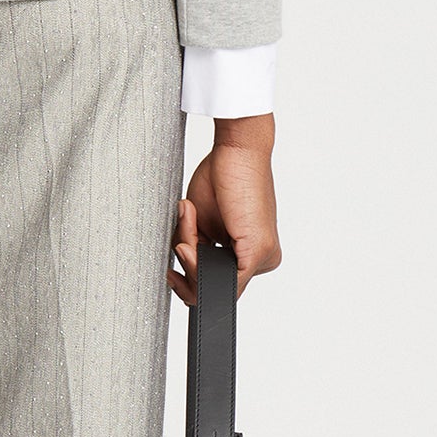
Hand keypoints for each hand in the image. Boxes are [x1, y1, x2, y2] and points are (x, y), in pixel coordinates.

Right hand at [170, 115, 280, 303]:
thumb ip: (195, 251)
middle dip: (188, 270)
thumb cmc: (221, 178)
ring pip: (216, 284)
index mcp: (252, 253)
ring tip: (188, 221)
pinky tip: (191, 239)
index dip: (192, 281)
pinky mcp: (258, 252)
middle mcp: (264, 259)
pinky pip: (223, 280)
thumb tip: (181, 273)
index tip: (172, 274)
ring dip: (190, 256)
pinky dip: (198, 262)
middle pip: (215, 286)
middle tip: (180, 244)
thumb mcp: (200, 224)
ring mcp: (264, 258)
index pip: (218, 282)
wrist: (237, 151)